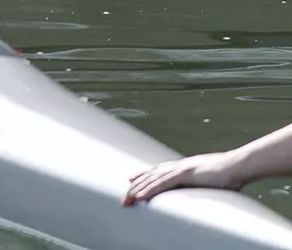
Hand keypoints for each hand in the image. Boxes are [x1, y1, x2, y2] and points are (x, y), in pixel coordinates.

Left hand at [124, 151, 248, 203]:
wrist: (239, 165)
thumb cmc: (231, 173)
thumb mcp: (212, 179)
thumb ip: (204, 184)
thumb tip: (206, 191)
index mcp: (184, 166)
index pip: (159, 170)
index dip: (144, 175)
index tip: (132, 180)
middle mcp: (178, 165)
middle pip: (151, 175)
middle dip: (136, 186)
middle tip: (124, 196)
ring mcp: (181, 168)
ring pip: (153, 180)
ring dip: (138, 190)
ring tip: (127, 199)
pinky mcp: (185, 174)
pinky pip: (162, 184)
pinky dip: (149, 190)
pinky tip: (140, 196)